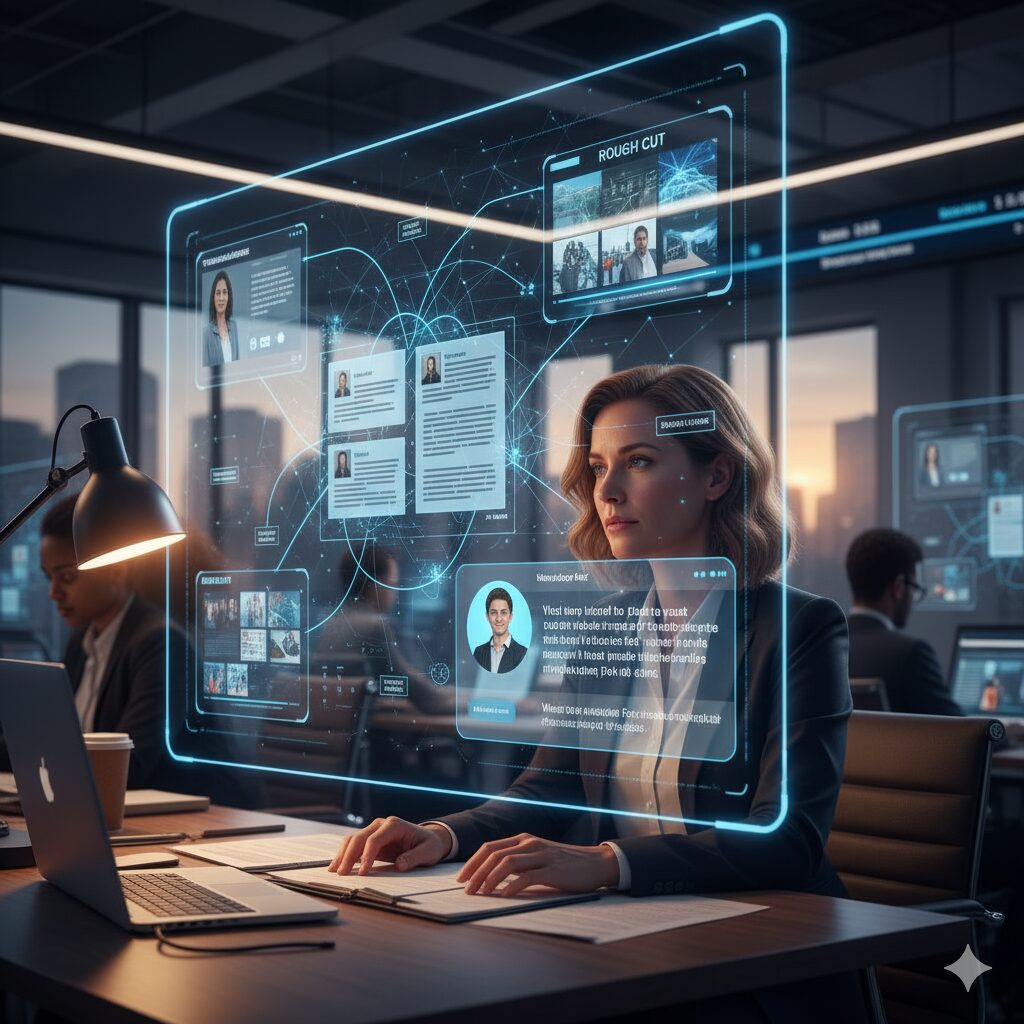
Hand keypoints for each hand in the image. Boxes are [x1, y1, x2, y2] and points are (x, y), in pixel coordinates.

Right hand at [328, 817, 451, 874]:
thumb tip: (399, 865)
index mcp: (395, 825)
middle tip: (342, 873)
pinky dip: (344, 854)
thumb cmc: (428, 844)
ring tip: (335, 871)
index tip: (363, 872)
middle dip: (349, 855)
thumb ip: (414, 857)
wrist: (428, 839)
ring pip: (352, 840)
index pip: (375, 839)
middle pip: (359, 838)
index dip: (367, 855)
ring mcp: (374, 831)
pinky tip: (337, 866)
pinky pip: (353, 845)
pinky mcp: (370, 840)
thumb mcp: (428, 851)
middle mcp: (381, 825)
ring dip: (343, 854)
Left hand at [457, 834, 618, 896]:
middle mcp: (530, 844)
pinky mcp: (552, 870)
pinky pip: (527, 877)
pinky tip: (504, 895)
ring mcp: (541, 855)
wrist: (596, 863)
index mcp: (523, 839)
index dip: (473, 862)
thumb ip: (518, 862)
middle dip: (476, 872)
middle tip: (466, 890)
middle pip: (494, 854)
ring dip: (489, 879)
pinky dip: (512, 886)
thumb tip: (490, 877)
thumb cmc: (564, 864)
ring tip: (481, 894)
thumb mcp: (537, 857)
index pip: (490, 847)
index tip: (461, 878)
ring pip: (507, 863)